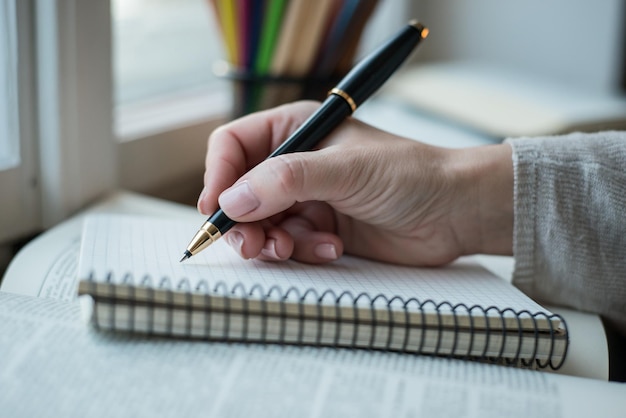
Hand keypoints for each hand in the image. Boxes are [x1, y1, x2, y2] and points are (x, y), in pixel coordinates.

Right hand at [198, 101, 513, 265]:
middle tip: (253, 246)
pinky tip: (334, 248)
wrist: (451, 212)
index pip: (233, 146)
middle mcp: (294, 164)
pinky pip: (289, 246)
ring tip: (297, 248)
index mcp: (295, 130)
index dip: (219, 176)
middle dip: (243, 222)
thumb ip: (287, 181)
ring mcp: (306, 199)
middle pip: (240, 193)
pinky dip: (304, 252)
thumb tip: (232, 201)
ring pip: (261, 225)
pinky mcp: (319, 230)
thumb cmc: (408, 174)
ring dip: (274, 242)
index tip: (218, 210)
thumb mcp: (345, 169)